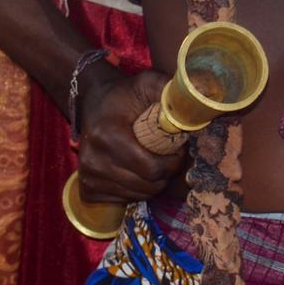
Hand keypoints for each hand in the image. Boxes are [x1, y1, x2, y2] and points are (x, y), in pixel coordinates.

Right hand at [74, 69, 183, 204]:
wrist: (92, 102)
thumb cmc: (124, 95)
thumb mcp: (147, 84)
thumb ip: (169, 92)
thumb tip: (195, 105)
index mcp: (107, 136)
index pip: (151, 168)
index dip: (173, 162)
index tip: (180, 148)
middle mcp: (94, 161)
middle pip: (147, 185)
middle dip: (167, 173)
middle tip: (171, 157)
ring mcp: (89, 178)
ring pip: (139, 195)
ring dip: (154, 183)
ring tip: (156, 162)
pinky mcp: (88, 190)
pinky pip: (125, 200)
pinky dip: (138, 190)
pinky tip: (138, 171)